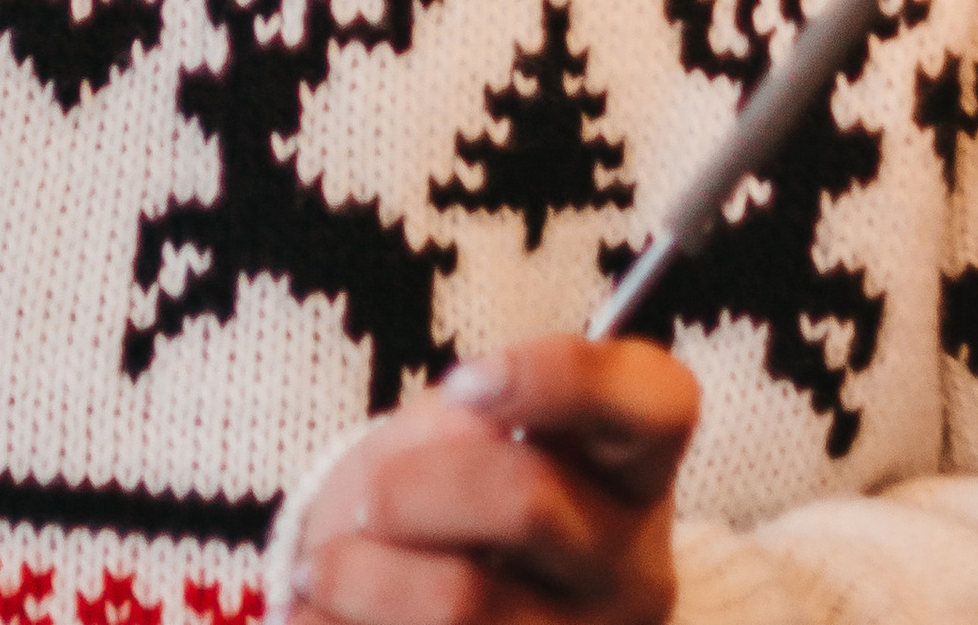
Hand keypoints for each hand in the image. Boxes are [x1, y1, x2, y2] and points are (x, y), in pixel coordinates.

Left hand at [291, 335, 698, 624]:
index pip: (655, 403)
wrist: (419, 608)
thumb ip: (465, 424)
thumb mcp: (455, 433)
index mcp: (636, 468)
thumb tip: (467, 438)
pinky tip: (322, 619)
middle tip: (363, 501)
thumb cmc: (443, 493)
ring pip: (462, 603)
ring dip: (361, 576)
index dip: (558, 378)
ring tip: (325, 570)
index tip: (463, 383)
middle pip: (527, 502)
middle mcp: (636, 567)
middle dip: (409, 488)